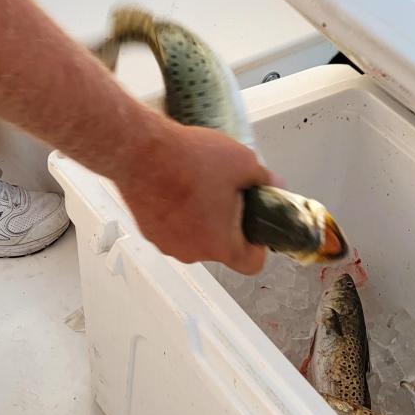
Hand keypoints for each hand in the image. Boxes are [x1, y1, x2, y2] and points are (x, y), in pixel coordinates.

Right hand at [114, 117, 271, 273]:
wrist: (140, 150)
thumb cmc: (188, 160)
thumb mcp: (242, 162)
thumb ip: (263, 180)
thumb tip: (274, 185)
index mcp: (221, 244)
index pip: (251, 264)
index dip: (258, 246)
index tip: (255, 227)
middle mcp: (193, 252)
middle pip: (222, 247)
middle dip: (228, 223)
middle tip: (227, 193)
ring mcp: (168, 243)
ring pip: (196, 236)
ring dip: (201, 218)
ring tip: (199, 185)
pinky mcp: (149, 231)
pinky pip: (173, 228)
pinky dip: (178, 213)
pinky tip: (178, 186)